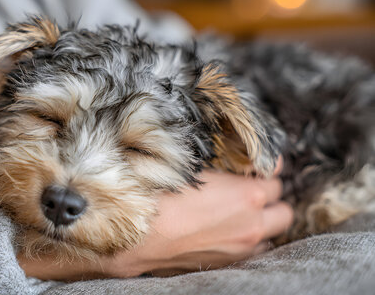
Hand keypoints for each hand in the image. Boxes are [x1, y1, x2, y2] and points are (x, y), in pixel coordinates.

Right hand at [19, 157, 292, 279]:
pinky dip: (248, 240)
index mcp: (247, 195)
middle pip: (284, 209)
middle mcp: (251, 224)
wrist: (132, 239)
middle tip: (250, 188)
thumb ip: (215, 159)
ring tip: (239, 212)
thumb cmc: (156, 197)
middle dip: (271, 197)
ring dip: (262, 220)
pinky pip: (254, 252)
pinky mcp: (227, 264)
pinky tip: (227, 231)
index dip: (265, 168)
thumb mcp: (186, 166)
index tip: (254, 165)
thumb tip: (223, 150)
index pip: (276, 178)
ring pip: (272, 234)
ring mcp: (241, 248)